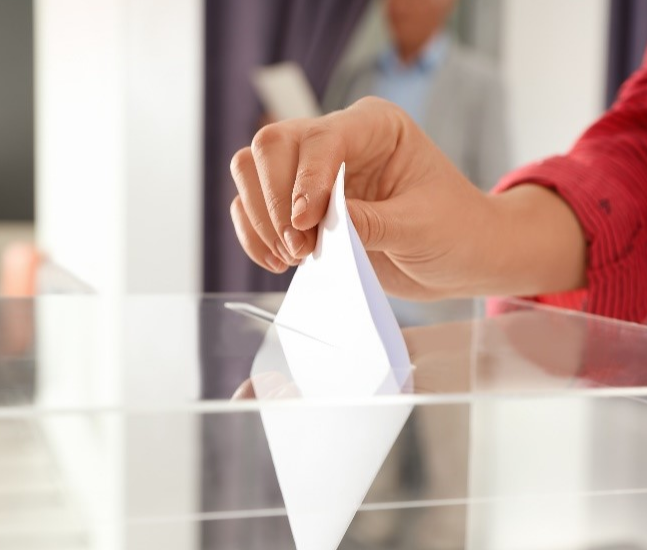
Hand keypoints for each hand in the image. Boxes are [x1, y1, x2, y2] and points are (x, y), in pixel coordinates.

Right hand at [230, 97, 584, 299]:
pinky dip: (254, 235)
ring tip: (292, 257)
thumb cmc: (454, 230)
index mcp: (374, 126)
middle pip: (272, 145)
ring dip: (259, 217)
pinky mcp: (296, 205)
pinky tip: (277, 261)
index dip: (306, 180)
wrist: (460, 257)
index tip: (305, 223)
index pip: (320, 138)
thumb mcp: (419, 227)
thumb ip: (369, 223)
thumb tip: (313, 223)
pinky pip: (251, 207)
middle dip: (273, 200)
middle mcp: (337, 139)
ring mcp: (311, 171)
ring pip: (251, 170)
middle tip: (299, 248)